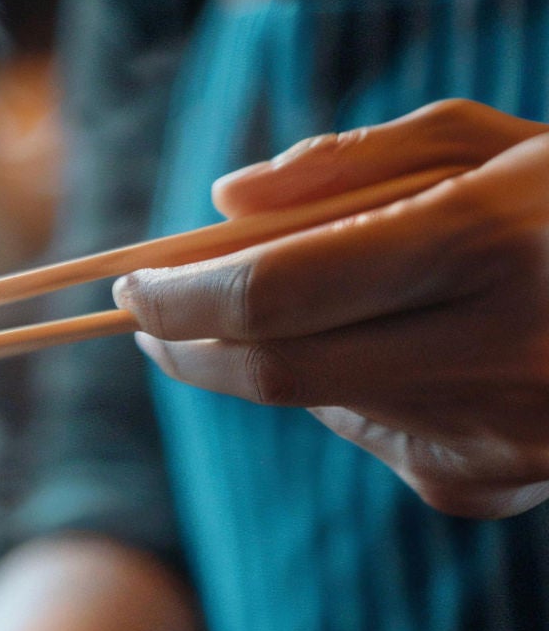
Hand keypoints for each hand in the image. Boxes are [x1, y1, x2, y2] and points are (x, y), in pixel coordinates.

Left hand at [114, 99, 548, 518]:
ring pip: (320, 407)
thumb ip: (353, 167)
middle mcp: (492, 347)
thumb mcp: (496, 143)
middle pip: (271, 373)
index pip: (269, 293)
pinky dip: (366, 398)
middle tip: (154, 319)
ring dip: (283, 362)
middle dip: (191, 347)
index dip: (178, 298)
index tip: (131, 286)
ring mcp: (499, 432)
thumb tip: (224, 204)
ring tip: (333, 305)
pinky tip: (429, 355)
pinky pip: (382, 442)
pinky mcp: (498, 487)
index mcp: (482, 242)